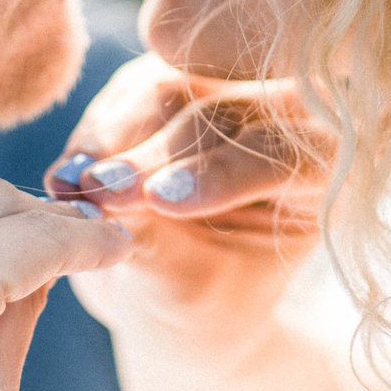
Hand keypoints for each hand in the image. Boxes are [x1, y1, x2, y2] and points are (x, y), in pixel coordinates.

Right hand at [43, 56, 333, 319]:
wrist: (171, 298)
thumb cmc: (201, 306)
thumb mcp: (188, 291)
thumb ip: (159, 241)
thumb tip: (109, 193)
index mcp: (324, 171)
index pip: (285, 156)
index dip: (222, 174)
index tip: (162, 202)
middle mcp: (284, 117)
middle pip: (224, 114)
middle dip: (155, 154)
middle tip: (100, 192)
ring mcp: (224, 90)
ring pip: (169, 89)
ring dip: (112, 138)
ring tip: (72, 187)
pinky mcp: (171, 84)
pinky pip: (127, 92)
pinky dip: (93, 135)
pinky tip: (67, 176)